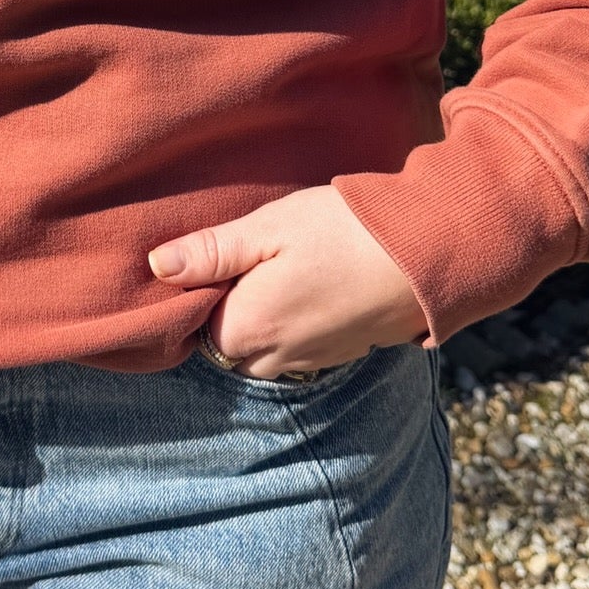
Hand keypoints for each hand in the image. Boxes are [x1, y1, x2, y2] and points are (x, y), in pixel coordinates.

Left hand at [147, 185, 428, 378]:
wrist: (431, 252)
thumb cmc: (346, 230)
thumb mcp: (271, 227)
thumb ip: (212, 251)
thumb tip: (157, 267)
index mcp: (247, 326)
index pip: (195, 325)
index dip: (201, 291)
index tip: (219, 257)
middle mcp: (274, 357)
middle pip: (227, 343)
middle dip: (229, 309)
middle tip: (252, 258)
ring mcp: (312, 361)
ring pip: (263, 351)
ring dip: (263, 319)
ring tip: (283, 270)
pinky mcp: (343, 355)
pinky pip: (298, 350)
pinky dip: (296, 326)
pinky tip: (313, 286)